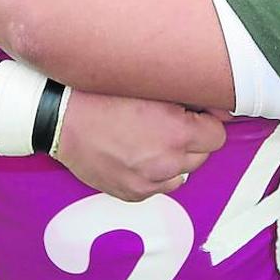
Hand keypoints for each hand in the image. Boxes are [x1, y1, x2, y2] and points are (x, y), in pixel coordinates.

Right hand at [54, 91, 225, 200]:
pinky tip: (138, 154)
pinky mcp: (131, 192)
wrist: (61, 118)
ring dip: (175, 159)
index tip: (195, 115)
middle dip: (192, 140)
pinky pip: (158, 187)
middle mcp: (166, 162)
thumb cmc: (101, 96)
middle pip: (202, 156)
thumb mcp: (150, 86)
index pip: (217, 136)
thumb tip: (214, 105)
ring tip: (153, 140)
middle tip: (170, 123)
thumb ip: (186, 97)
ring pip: (182, 174)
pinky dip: (155, 173)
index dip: (206, 122)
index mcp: (176, 133)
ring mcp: (148, 181)